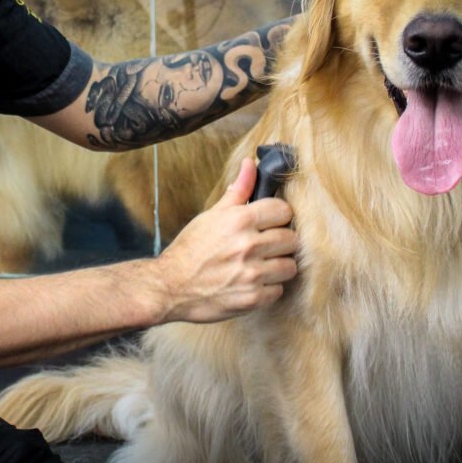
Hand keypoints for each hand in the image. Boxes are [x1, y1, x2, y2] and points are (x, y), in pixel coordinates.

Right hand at [151, 157, 297, 323]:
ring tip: (261, 266)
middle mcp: (248, 245)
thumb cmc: (190, 249)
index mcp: (239, 220)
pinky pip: (278, 290)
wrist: (169, 286)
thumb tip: (251, 163)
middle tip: (265, 246)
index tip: (268, 223)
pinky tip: (252, 283)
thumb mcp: (211, 215)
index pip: (284, 210)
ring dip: (278, 266)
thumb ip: (237, 191)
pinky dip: (268, 288)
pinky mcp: (252, 298)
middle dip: (280, 242)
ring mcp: (251, 273)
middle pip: (292, 239)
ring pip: (290, 266)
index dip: (277, 217)